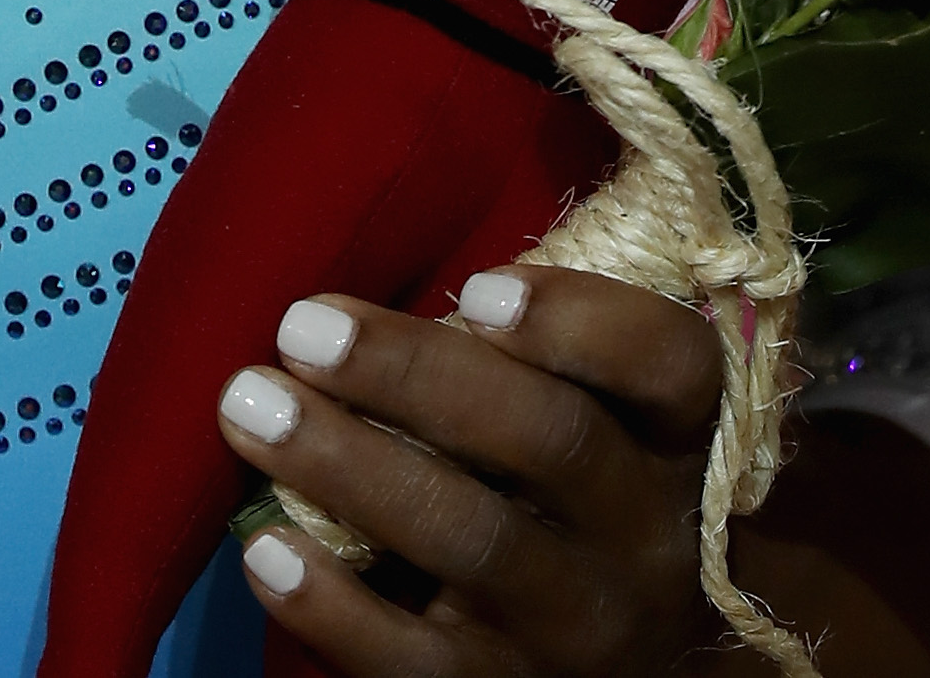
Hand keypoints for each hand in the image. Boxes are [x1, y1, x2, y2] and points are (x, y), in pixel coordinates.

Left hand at [217, 269, 727, 673]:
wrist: (644, 670)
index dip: (578, 323)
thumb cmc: (586, 497)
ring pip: (472, 538)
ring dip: (348, 465)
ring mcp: (583, 628)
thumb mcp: (610, 423)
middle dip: (412, 373)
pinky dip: (336, 609)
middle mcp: (648, 534)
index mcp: (679, 439)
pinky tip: (266, 551)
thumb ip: (543, 362)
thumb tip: (391, 297)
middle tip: (302, 328)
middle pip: (546, 437)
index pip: (668, 363)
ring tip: (249, 407)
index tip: (473, 289)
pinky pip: (422, 662)